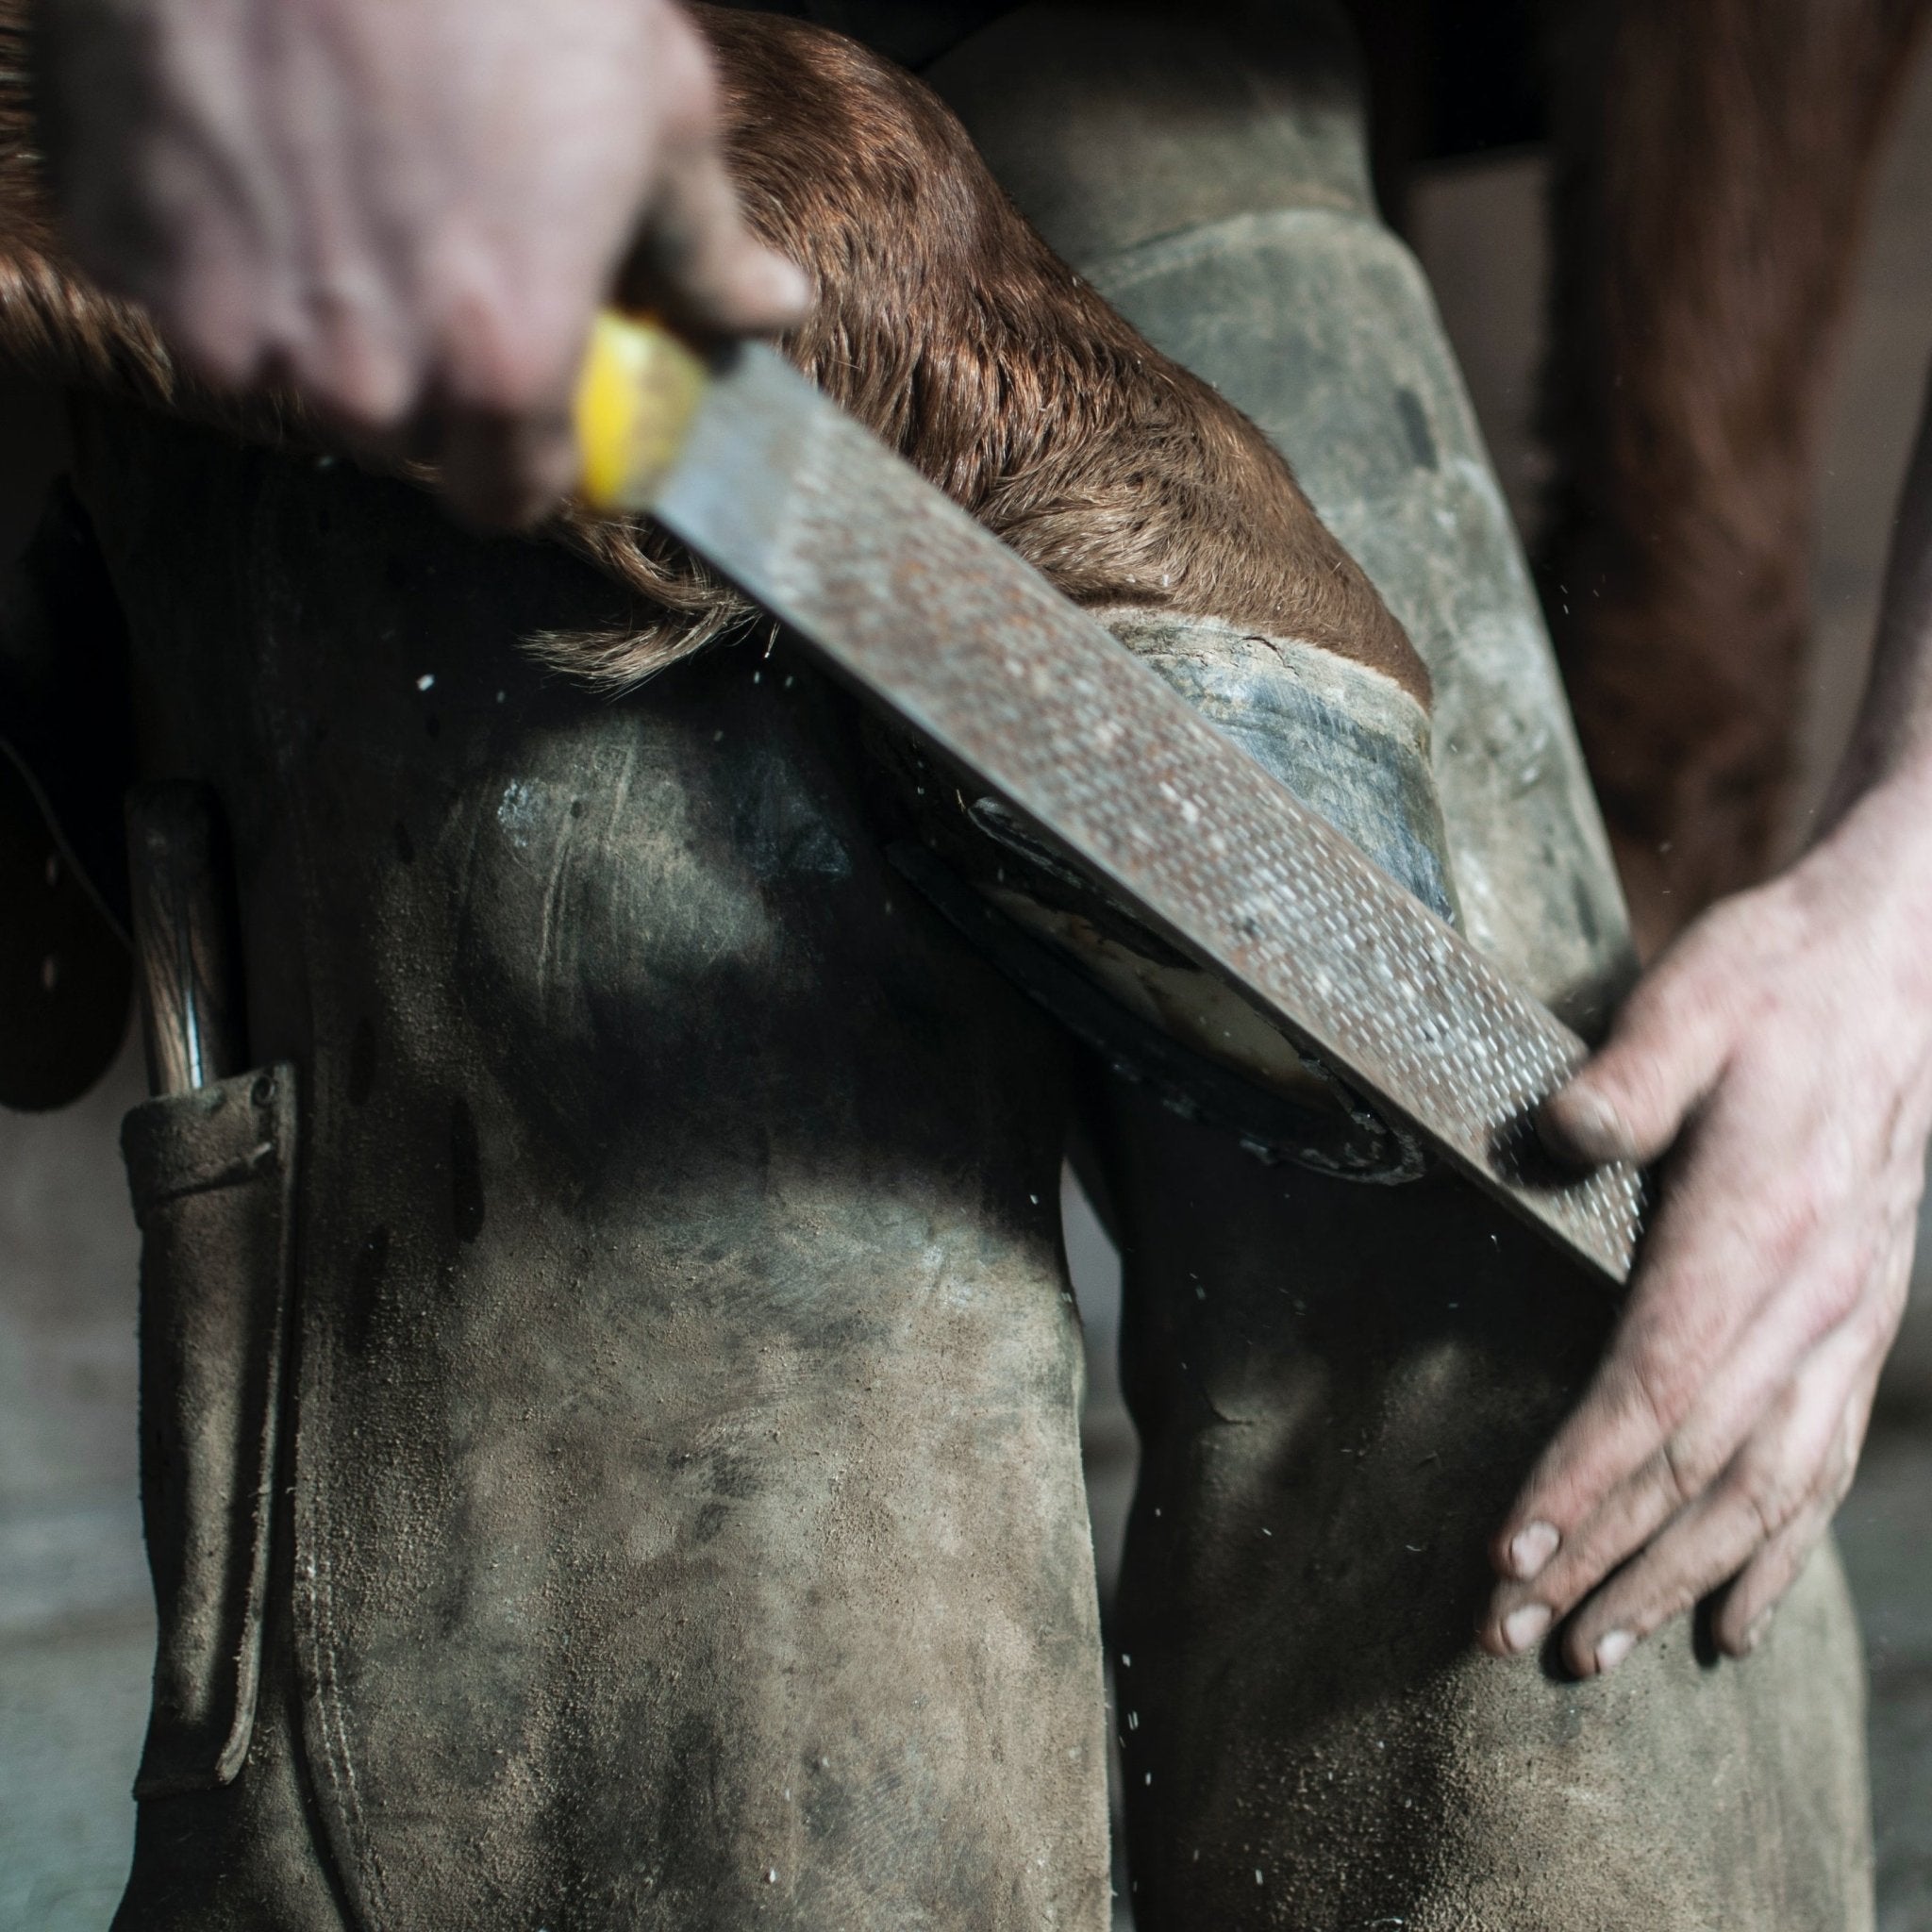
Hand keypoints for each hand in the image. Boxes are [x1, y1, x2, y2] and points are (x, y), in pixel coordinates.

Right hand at [32, 0, 806, 524]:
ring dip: (310, 306)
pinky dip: (209, 228)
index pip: (507, 500)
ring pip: (275, 368)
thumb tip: (764, 305)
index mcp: (501, 365)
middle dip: (422, 371)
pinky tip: (251, 134)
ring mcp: (223, 309)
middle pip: (394, 436)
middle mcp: (359, 373)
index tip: (530, 402)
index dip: (524, 454)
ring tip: (341, 174)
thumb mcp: (655, 103)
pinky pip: (174, 280)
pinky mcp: (120, 235)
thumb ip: (701, 243)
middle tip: (436, 249)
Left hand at [1480, 778, 1931, 1673]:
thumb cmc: (1776, 979)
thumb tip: (1555, 1135)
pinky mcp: (1857, 1324)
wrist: (1899, 965)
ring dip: (1679, 1580)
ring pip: (1766, 1490)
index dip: (1585, 1476)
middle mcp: (1816, 1298)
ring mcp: (1848, 1321)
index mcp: (1762, 1226)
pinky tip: (1733, 1621)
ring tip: (1598, 1651)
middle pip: (1701, 1465)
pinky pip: (1821, 1465)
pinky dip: (1775, 1555)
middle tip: (1510, 1634)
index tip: (1512, 1551)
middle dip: (1605, 1559)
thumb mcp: (1692, 998)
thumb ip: (1627, 1074)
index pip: (1659, 1386)